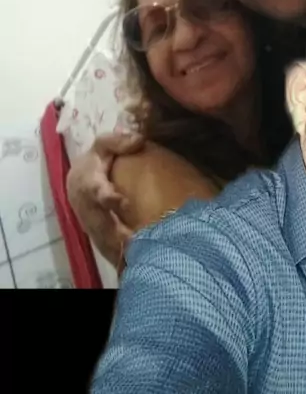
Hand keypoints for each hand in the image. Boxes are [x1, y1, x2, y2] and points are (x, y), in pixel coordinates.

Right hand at [67, 132, 143, 265]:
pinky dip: (119, 251)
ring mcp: (89, 221)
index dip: (106, 196)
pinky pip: (107, 245)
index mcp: (87, 182)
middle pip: (98, 220)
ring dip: (118, 245)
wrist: (78, 181)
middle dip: (114, 229)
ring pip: (102, 237)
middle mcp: (86, 205)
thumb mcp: (103, 145)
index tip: (120, 201)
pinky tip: (136, 255)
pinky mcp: (96, 232)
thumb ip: (118, 141)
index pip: (94, 190)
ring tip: (138, 248)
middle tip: (134, 237)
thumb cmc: (96, 160)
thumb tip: (138, 139)